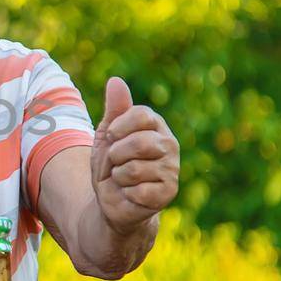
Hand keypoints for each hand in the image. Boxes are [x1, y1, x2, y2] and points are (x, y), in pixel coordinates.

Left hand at [91, 77, 179, 233]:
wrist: (112, 199)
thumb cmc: (112, 163)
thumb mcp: (108, 134)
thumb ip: (114, 109)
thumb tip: (115, 80)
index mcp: (156, 125)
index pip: (141, 114)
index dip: (118, 127)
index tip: (111, 136)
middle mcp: (170, 144)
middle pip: (138, 143)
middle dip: (115, 155)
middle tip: (116, 162)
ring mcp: (172, 169)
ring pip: (134, 169)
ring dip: (118, 176)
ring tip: (123, 179)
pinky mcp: (169, 192)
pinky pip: (138, 191)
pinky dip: (126, 193)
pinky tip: (131, 193)